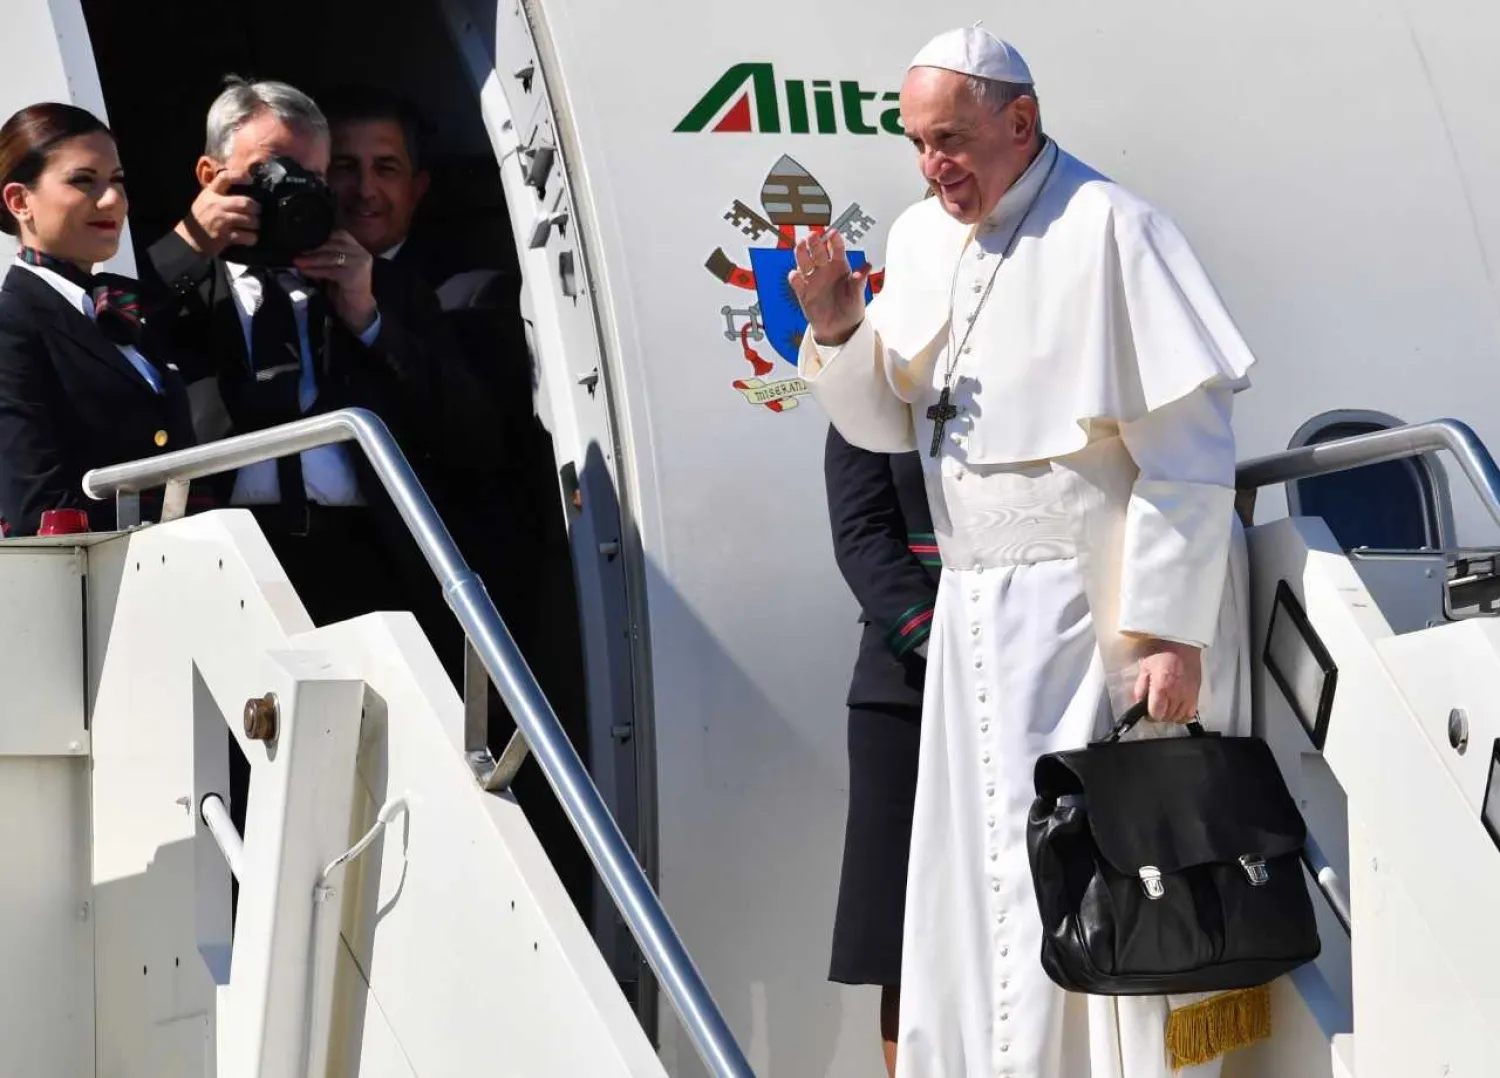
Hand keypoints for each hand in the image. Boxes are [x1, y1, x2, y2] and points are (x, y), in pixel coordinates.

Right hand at [175, 170, 260, 255]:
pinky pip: (248, 236)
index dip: (239, 176)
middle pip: (245, 203)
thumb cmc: (202, 217)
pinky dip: (252, 238)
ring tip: (254, 225)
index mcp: (211, 193)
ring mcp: (221, 221)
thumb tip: (242, 184)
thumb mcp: (206, 199)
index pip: (225, 178)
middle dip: (256, 208)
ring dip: (256, 224)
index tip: (251, 179)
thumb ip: (219, 192)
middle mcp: (216, 205)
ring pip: (250, 220)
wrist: (189, 239)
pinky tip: (250, 237)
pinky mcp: (225, 236)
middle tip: (257, 211)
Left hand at [293, 230, 376, 333]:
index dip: (318, 236)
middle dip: (312, 247)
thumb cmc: (343, 287)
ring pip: (331, 256)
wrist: (357, 308)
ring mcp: (360, 262)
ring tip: (297, 261)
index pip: (335, 234)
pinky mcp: (356, 275)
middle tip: (295, 251)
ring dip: (311, 259)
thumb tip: (301, 247)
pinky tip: (305, 271)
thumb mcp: (332, 266)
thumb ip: (323, 255)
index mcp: (355, 245)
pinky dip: (316, 271)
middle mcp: (360, 251)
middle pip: (333, 243)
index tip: (300, 239)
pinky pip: (332, 270)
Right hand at [788, 229, 870, 347]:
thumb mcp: (858, 295)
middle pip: (817, 251)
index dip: (834, 240)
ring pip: (804, 262)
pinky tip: (797, 275)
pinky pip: (797, 282)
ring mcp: (813, 279)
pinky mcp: (803, 292)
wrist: (839, 329)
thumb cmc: (850, 309)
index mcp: (840, 266)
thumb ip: (859, 280)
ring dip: (801, 253)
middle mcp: (825, 270)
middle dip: (815, 242)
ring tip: (801, 246)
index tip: (833, 233)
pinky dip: (795, 277)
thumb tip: (867, 266)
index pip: (836, 249)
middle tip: (813, 235)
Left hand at [1131, 639, 1201, 722]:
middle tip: (1154, 707)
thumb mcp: (1144, 668)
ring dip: (1170, 715)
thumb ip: (1140, 688)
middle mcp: (1177, 695)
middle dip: (1158, 715)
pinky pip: (1190, 713)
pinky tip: (1176, 708)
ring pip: (1178, 717)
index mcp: (1162, 688)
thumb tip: (1139, 704)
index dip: (1149, 715)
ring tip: (1165, 706)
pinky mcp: (1196, 693)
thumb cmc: (1160, 653)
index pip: (1156, 714)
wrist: (1181, 643)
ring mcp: (1189, 695)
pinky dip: (1182, 715)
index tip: (1146, 711)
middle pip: (1167, 717)